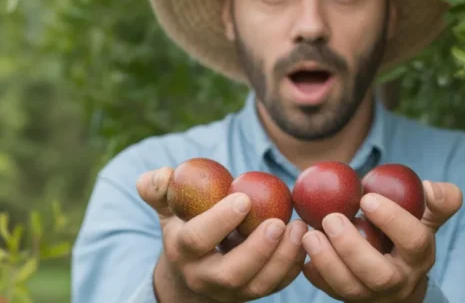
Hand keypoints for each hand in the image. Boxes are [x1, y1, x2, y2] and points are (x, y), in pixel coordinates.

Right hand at [136, 166, 307, 302]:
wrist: (191, 270)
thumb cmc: (184, 226)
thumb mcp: (167, 207)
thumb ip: (159, 187)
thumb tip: (165, 173)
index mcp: (182, 251)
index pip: (197, 240)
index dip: (219, 220)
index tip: (244, 198)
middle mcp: (205, 277)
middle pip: (230, 274)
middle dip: (256, 250)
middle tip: (278, 222)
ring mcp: (231, 291)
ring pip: (258, 285)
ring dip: (282, 258)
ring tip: (299, 227)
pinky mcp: (252, 294)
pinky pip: (275, 286)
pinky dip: (293, 266)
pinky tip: (305, 241)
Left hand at [301, 180, 462, 302]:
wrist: (398, 282)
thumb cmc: (407, 239)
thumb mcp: (427, 221)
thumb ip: (438, 203)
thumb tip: (430, 186)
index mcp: (419, 256)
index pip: (414, 241)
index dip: (393, 220)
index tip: (368, 198)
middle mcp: (399, 280)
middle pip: (378, 274)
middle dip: (352, 247)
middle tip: (331, 218)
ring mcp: (372, 295)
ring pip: (350, 288)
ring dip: (327, 261)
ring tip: (310, 234)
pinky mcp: (350, 300)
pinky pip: (330, 292)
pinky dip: (315, 274)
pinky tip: (304, 253)